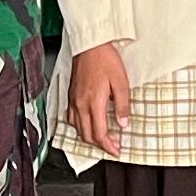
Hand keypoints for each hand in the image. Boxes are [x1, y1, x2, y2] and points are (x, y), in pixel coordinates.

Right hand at [65, 41, 130, 156]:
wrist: (89, 44)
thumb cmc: (105, 59)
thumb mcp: (121, 81)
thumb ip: (122, 105)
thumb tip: (123, 123)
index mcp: (94, 102)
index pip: (99, 133)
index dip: (108, 146)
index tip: (117, 150)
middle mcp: (81, 104)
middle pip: (87, 135)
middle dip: (100, 145)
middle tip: (113, 147)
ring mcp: (74, 100)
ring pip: (78, 128)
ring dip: (90, 137)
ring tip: (102, 138)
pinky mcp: (71, 95)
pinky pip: (71, 118)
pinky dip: (80, 127)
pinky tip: (87, 124)